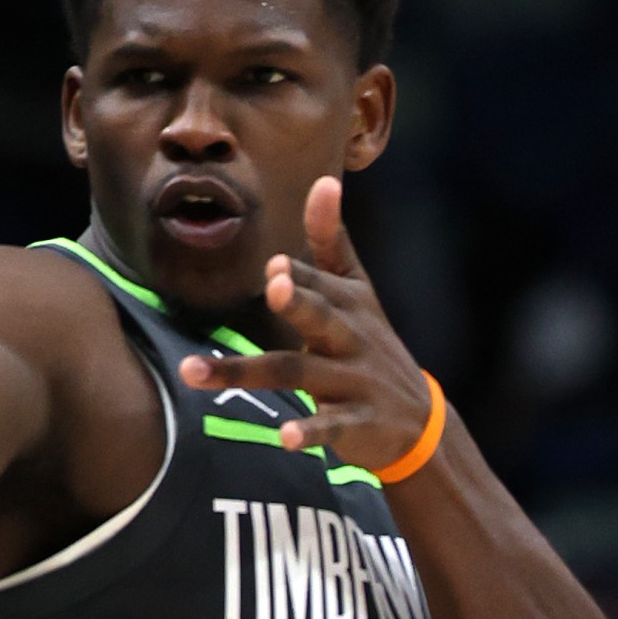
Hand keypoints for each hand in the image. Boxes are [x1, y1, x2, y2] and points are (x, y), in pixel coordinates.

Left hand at [175, 176, 431, 470]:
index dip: (299, 277)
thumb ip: (331, 242)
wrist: (418, 420)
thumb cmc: (370, 343)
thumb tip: (321, 180)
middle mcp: (352, 338)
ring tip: (199, 373)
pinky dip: (308, 431)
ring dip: (250, 371)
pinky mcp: (358, 423)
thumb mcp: (357, 292)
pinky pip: (331, 426)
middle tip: (275, 288)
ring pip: (301, 374)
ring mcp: (356, 381)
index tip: (273, 267)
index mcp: (348, 303)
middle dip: (300, 303)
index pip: (320, 284)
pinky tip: (283, 437)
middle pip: (321, 319)